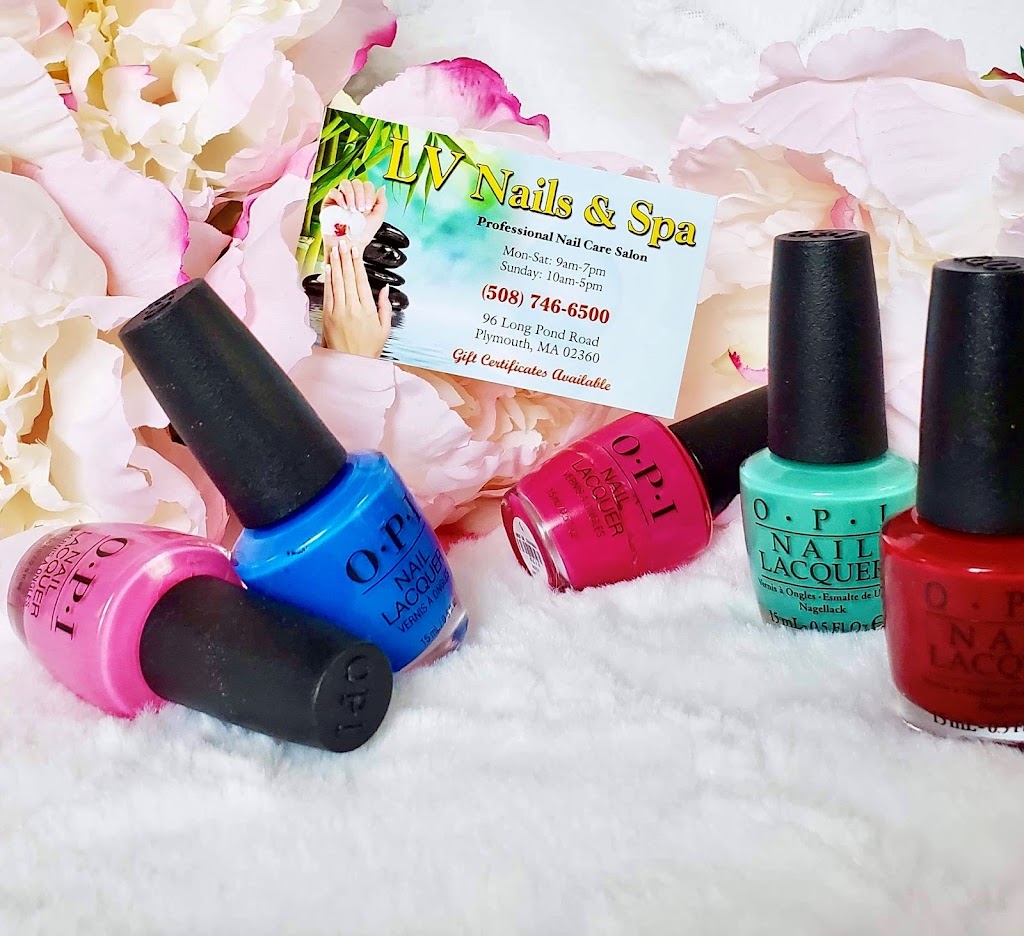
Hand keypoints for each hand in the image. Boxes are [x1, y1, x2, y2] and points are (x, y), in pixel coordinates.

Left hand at [321, 243, 392, 357]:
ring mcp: (338, 311)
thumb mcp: (385, 329)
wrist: (350, 364)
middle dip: (345, 258)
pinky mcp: (327, 316)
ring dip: (336, 264)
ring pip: (337, 282)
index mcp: (367, 310)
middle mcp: (352, 308)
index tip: (355, 250)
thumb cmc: (369, 348)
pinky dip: (328, 279)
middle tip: (343, 242)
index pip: (361, 281)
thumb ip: (385, 307)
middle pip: (348, 277)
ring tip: (335, 249)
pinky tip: (328, 268)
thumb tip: (385, 289)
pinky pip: (328, 293)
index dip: (358, 263)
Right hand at [322, 180, 386, 253]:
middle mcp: (353, 198)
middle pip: (357, 182)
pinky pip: (333, 191)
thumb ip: (382, 203)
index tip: (368, 207)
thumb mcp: (377, 219)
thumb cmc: (361, 236)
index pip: (367, 185)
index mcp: (364, 200)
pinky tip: (344, 208)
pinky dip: (340, 197)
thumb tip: (382, 188)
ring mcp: (341, 199)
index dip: (369, 193)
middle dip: (360, 195)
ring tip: (352, 210)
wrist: (349, 246)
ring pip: (345, 183)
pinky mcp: (330, 203)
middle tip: (360, 209)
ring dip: (351, 195)